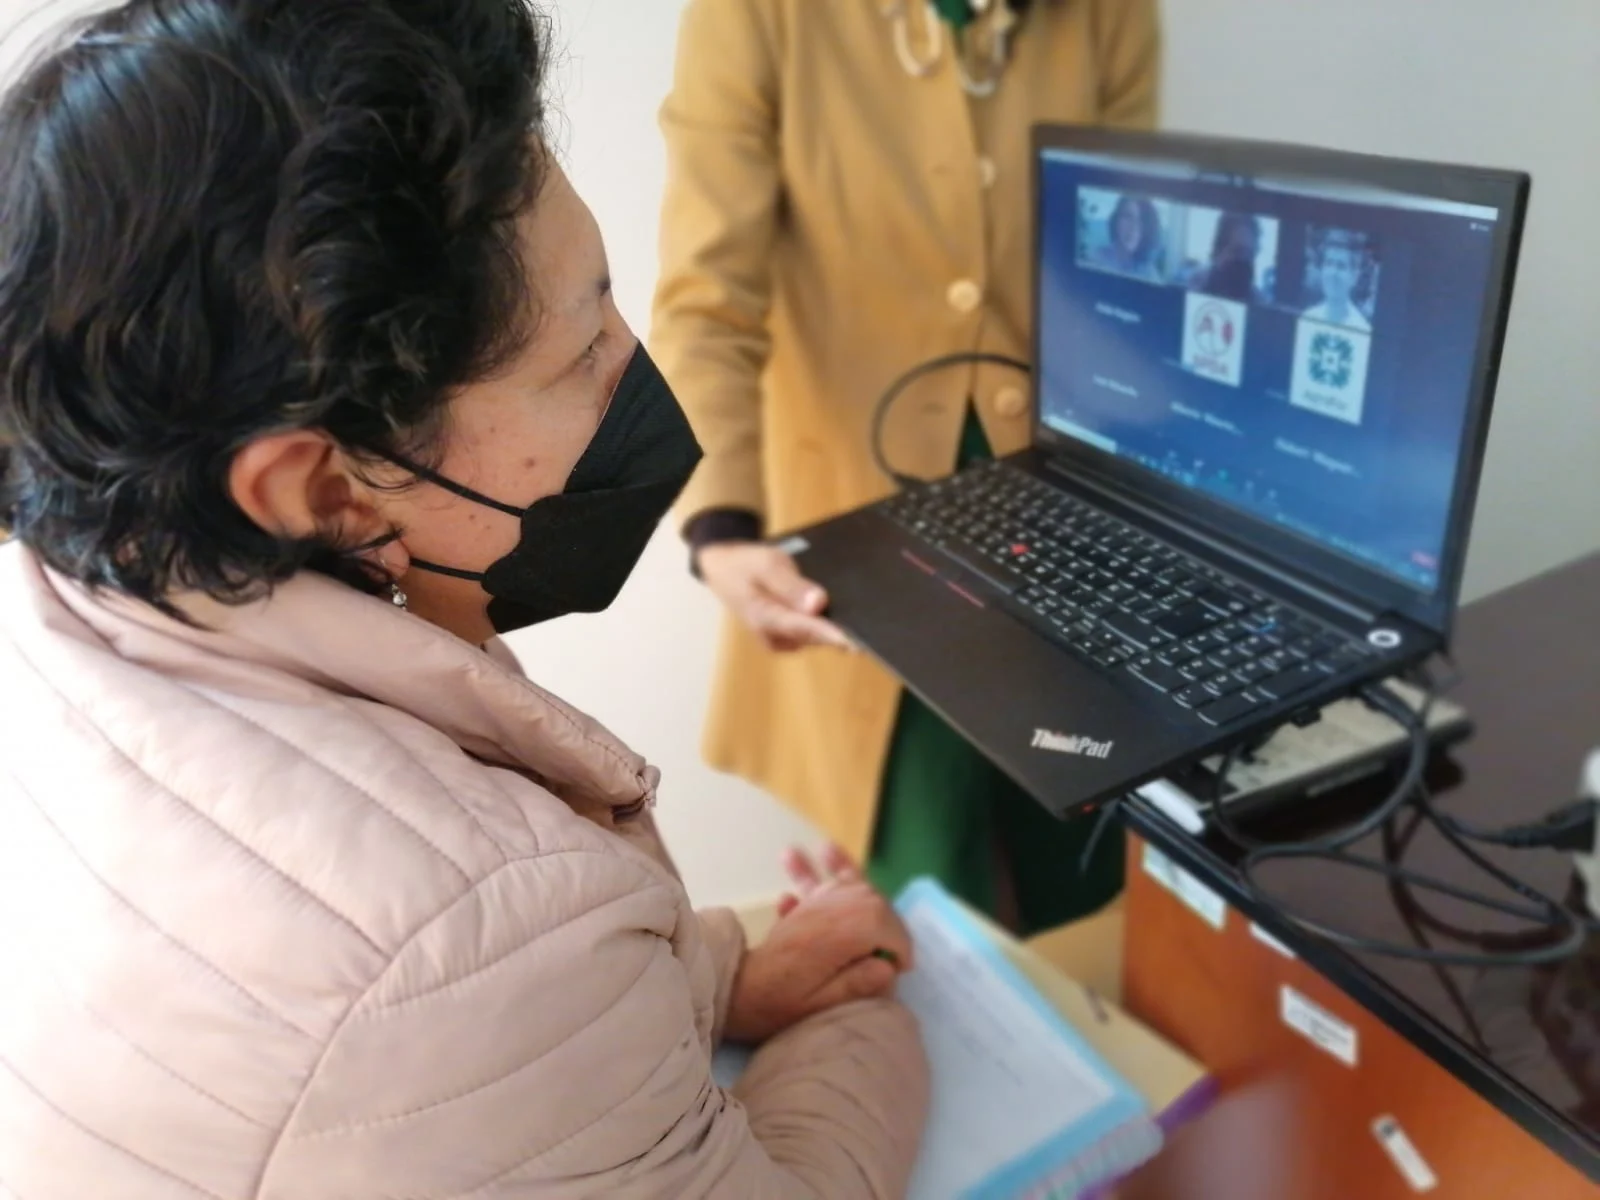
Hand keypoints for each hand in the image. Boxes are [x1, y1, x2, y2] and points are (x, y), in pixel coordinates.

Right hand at [697, 542, 852, 652]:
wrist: (725, 570)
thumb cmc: (746, 564)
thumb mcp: (767, 563)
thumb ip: (791, 585)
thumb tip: (818, 603)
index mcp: (763, 618)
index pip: (803, 628)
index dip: (830, 634)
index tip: (855, 640)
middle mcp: (774, 638)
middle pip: (814, 636)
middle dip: (839, 627)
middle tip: (867, 618)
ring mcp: (782, 641)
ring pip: (817, 636)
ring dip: (833, 624)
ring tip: (855, 610)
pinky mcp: (790, 639)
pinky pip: (814, 633)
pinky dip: (826, 623)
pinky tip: (835, 609)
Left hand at [725, 846, 912, 1043]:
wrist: (736, 994)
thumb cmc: (778, 1005)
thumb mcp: (821, 1005)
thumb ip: (856, 985)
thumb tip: (888, 967)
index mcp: (835, 936)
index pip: (883, 925)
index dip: (900, 946)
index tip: (901, 968)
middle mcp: (826, 912)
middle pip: (872, 900)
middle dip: (890, 920)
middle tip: (893, 951)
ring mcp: (813, 908)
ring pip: (848, 883)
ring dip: (861, 880)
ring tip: (858, 872)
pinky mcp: (803, 910)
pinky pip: (821, 880)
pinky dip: (830, 868)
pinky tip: (820, 852)